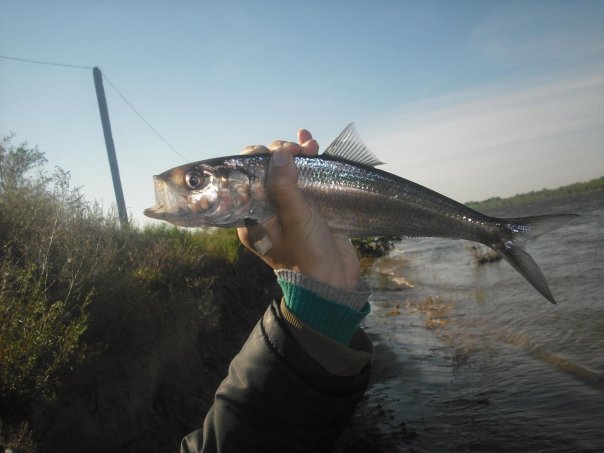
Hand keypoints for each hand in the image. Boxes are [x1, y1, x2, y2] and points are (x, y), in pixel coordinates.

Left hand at [237, 129, 360, 290]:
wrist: (334, 282)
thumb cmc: (308, 256)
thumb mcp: (295, 221)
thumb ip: (284, 188)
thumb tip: (278, 154)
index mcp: (251, 217)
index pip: (246, 177)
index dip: (261, 159)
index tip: (281, 152)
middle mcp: (265, 209)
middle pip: (266, 170)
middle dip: (282, 154)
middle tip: (301, 151)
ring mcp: (287, 206)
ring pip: (285, 170)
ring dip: (296, 154)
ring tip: (311, 147)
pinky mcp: (307, 206)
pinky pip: (302, 177)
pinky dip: (306, 161)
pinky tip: (312, 143)